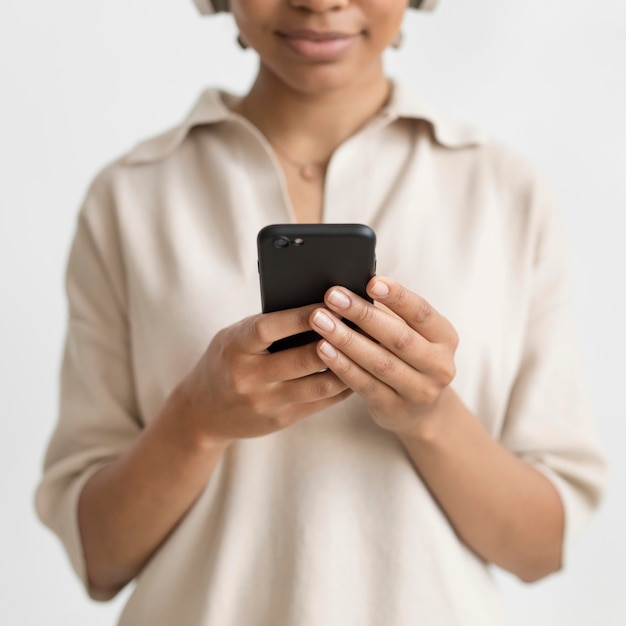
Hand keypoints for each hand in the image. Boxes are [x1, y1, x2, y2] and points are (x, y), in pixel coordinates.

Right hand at [178, 304, 351, 443]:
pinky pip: (321, 402)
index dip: (300, 316)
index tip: (328, 302)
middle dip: (335, 340)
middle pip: (302, 359)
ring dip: (348, 365)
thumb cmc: (226, 362)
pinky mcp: (281, 420)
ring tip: (368, 347)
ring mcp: (266, 402)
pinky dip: (342, 386)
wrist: (202, 413)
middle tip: (362, 324)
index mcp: (235, 347)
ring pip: (319, 384)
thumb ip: (266, 327)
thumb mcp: (234, 339)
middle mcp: (249, 377)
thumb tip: (315, 308)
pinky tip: (357, 371)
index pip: (269, 328)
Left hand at [309, 277, 458, 435]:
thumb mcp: (411, 333)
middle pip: (398, 338)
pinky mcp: (395, 409)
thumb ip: (389, 313)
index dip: (397, 296)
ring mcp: (419, 391)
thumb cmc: (407, 357)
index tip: (371, 281)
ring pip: (380, 363)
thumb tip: (352, 286)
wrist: (421, 411)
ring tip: (321, 321)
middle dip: (363, 314)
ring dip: (347, 340)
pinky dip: (342, 366)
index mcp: (444, 337)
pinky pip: (365, 385)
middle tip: (332, 297)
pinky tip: (323, 350)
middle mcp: (439, 365)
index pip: (422, 312)